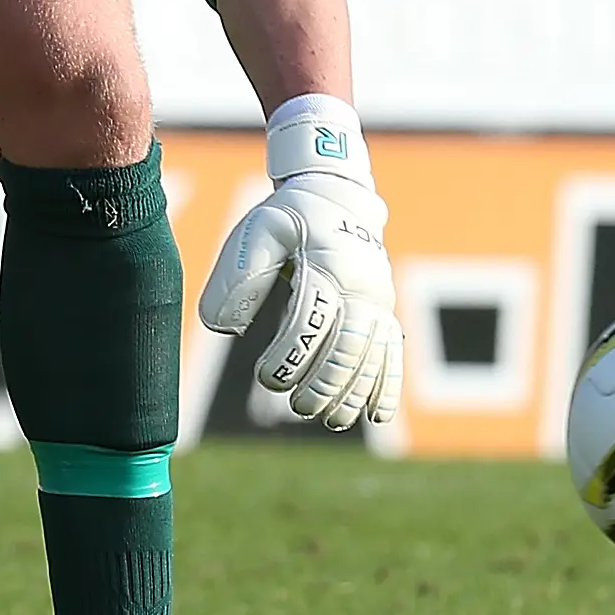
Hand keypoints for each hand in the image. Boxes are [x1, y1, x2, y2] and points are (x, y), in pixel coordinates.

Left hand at [198, 98, 400, 430]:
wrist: (339, 196)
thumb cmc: (290, 217)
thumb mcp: (258, 231)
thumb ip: (238, 276)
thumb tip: (222, 328)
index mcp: (328, 262)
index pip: (314, 317)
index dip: (292, 353)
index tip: (265, 376)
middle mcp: (362, 284)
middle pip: (350, 343)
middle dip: (325, 381)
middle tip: (297, 405)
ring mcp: (378, 300)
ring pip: (373, 354)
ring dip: (354, 392)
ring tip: (328, 419)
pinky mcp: (384, 311)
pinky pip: (392, 351)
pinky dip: (387, 385)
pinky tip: (376, 415)